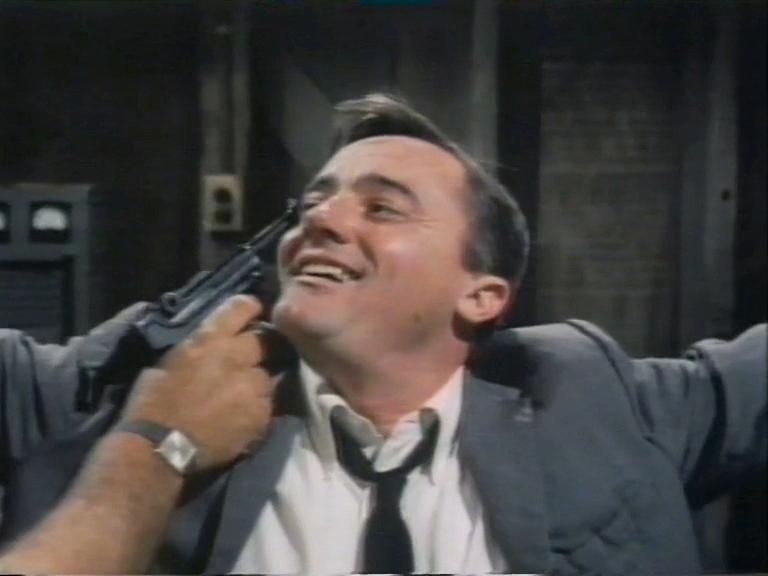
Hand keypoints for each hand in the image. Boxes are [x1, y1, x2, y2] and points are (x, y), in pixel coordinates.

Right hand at [120, 295, 277, 470]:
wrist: (160, 450)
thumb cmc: (151, 405)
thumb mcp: (168, 363)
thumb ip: (197, 350)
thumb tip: (208, 347)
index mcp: (210, 340)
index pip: (242, 307)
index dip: (250, 308)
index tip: (253, 313)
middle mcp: (238, 357)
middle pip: (267, 340)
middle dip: (262, 347)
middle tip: (254, 356)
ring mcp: (254, 387)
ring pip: (269, 376)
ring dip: (260, 381)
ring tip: (245, 394)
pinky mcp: (263, 415)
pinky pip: (269, 405)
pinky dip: (260, 408)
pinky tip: (245, 416)